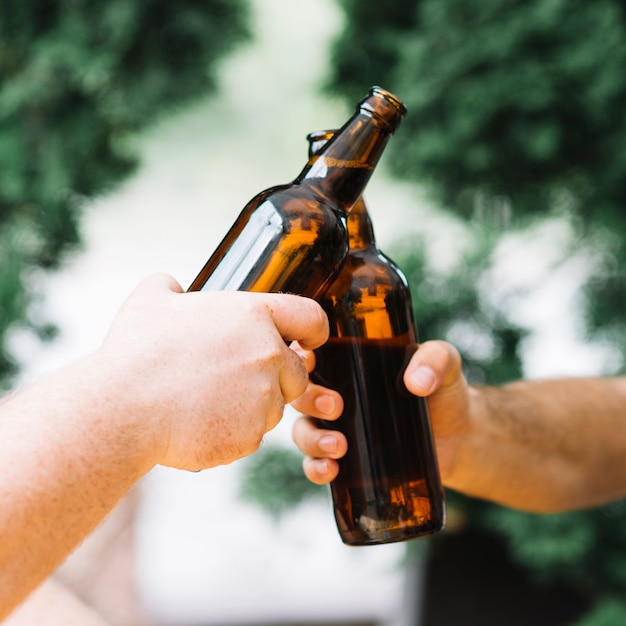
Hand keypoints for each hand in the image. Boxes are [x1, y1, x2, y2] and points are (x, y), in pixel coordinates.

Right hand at [95, 273, 328, 470]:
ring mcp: (264, 398)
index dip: (312, 331)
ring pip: (273, 406)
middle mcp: (269, 355)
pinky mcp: (251, 436)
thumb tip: (170, 285)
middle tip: (232, 379)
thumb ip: (169, 286)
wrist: (122, 409)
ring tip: (205, 400)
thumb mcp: (150, 300)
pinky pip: (252, 434)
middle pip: (296, 371)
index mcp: (255, 316)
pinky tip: (198, 422)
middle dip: (274, 377)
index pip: (312, 318)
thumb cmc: (136, 352)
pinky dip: (232, 432)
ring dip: (251, 406)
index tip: (308, 341)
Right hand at [291, 340, 469, 485]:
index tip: (312, 362)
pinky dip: (316, 468)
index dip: (302, 357)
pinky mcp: (345, 459)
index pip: (312, 354)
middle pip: (302, 394)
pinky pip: (315, 464)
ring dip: (312, 440)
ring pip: (304, 431)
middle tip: (335, 407)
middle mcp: (335, 393)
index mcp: (349, 363)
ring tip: (338, 448)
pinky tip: (330, 470)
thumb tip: (416, 382)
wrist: (460, 437)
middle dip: (310, 400)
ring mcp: (337, 428)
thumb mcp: (445, 363)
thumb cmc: (445, 391)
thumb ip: (436, 359)